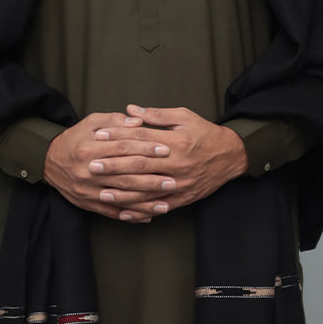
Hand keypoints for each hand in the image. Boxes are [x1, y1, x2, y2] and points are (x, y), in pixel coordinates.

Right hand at [43, 111, 178, 222]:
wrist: (47, 161)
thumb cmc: (74, 139)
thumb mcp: (90, 123)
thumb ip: (115, 121)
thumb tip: (139, 121)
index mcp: (89, 150)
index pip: (122, 148)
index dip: (145, 149)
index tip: (165, 150)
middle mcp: (88, 172)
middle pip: (124, 176)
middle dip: (150, 179)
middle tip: (172, 180)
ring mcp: (87, 190)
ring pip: (121, 198)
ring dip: (145, 202)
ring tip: (166, 203)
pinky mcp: (87, 203)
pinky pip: (112, 212)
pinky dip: (131, 215)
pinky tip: (149, 216)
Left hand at [68, 104, 247, 216]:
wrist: (231, 156)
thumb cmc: (204, 133)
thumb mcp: (184, 116)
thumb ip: (156, 115)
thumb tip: (130, 110)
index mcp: (175, 141)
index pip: (141, 138)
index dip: (118, 137)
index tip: (98, 137)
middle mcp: (177, 164)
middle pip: (140, 165)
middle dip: (114, 167)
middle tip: (91, 167)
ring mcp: (180, 183)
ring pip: (147, 190)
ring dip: (123, 193)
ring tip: (101, 193)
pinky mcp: (183, 197)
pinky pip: (159, 206)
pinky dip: (141, 211)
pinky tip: (123, 213)